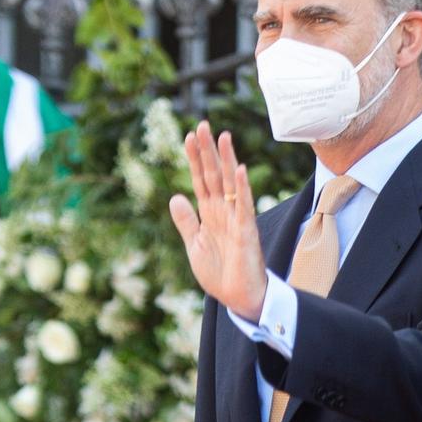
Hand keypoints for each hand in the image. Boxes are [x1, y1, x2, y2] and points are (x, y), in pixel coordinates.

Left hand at [168, 122, 269, 320]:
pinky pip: (244, 205)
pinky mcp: (246, 230)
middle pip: (213, 175)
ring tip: (223, 136)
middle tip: (203, 125)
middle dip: (207, 151)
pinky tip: (238, 169)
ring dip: (226, 160)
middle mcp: (223, 211)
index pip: (200, 180)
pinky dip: (241, 188)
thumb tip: (174, 197)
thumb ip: (186, 221)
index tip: (188, 137)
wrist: (239, 297)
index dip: (194, 159)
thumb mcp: (194, 245)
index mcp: (209, 214)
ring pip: (229, 184)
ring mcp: (235, 218)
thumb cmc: (220, 273)